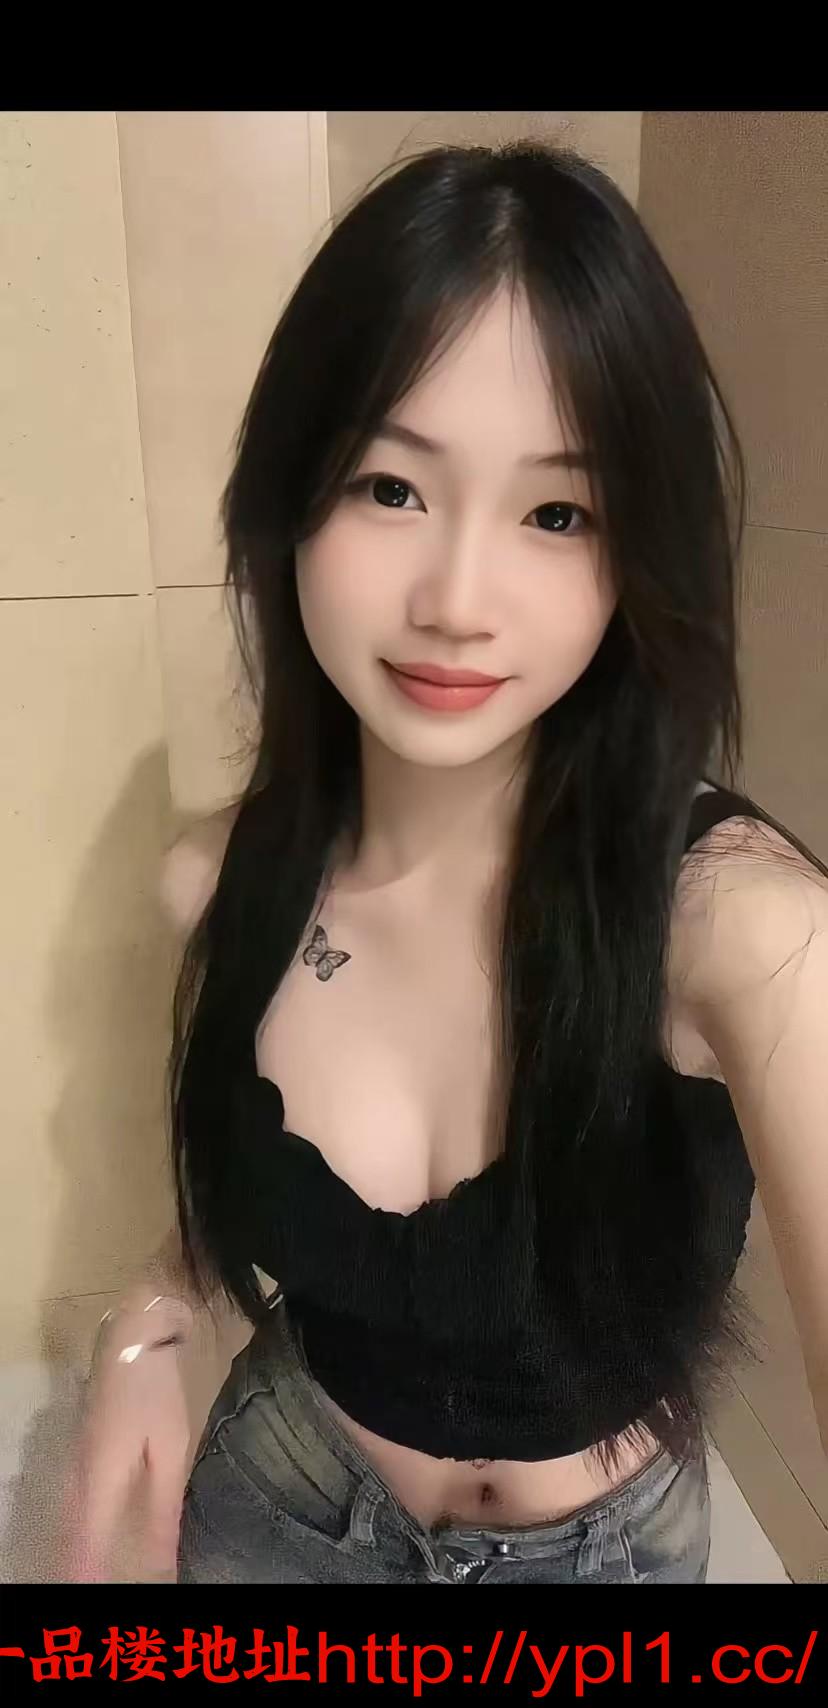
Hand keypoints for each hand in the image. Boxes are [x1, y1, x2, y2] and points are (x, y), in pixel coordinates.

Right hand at [62, 1303, 193, 1582]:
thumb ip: (163, 1510)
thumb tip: (163, 1565)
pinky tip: (95, 1538)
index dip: (89, 1579)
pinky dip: (82, 1526)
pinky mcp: (82, 1449)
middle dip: (81, 1569)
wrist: (132, 1334)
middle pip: (72, 1538)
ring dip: (80, 1550)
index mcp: (100, 1481)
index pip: (86, 1548)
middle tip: (94, 1592)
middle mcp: (78, 1477)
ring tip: (93, 1577)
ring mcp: (76, 1461)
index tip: (94, 1599)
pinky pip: (76, 1501)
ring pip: (71, 1520)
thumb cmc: (156, 1390)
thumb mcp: (170, 1450)